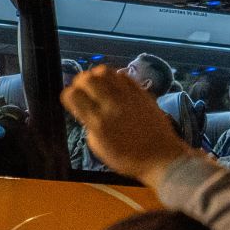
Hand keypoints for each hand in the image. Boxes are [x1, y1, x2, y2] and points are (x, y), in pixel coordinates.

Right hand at [61, 66, 193, 187]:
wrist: (160, 157)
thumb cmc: (127, 158)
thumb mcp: (99, 148)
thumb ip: (89, 126)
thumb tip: (85, 111)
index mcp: (98, 123)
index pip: (73, 95)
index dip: (68, 95)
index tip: (71, 99)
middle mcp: (111, 105)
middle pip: (87, 78)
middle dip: (79, 81)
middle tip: (82, 89)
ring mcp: (128, 97)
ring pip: (105, 71)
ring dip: (96, 76)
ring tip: (97, 85)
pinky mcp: (141, 93)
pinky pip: (123, 75)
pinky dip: (114, 77)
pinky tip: (114, 87)